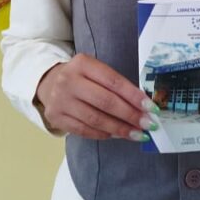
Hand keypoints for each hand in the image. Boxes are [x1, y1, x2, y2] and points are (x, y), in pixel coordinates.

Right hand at [35, 54, 158, 140]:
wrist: (49, 83)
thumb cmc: (82, 77)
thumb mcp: (96, 71)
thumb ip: (116, 85)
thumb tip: (142, 106)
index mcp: (82, 63)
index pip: (113, 81)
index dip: (134, 96)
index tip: (151, 108)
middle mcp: (69, 80)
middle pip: (105, 101)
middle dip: (130, 115)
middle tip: (148, 125)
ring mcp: (60, 100)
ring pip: (96, 119)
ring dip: (120, 129)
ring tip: (137, 134)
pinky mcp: (56, 117)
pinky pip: (85, 130)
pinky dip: (104, 134)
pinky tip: (118, 135)